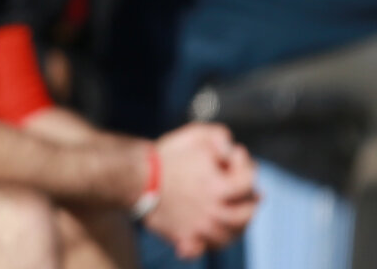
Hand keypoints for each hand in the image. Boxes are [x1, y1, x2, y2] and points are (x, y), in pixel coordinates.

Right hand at [144, 123, 258, 259]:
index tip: (234, 157)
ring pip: (229, 235)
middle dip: (249, 200)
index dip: (245, 166)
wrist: (134, 176)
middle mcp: (215, 212)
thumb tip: (232, 151)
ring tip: (228, 213)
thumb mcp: (195, 134)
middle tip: (244, 193)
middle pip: (247, 214)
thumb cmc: (166, 155)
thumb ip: (220, 136)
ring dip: (235, 225)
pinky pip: (198, 250)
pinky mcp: (184, 238)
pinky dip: (201, 247)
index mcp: (220, 187)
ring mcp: (201, 228)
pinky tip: (201, 240)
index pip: (249, 182)